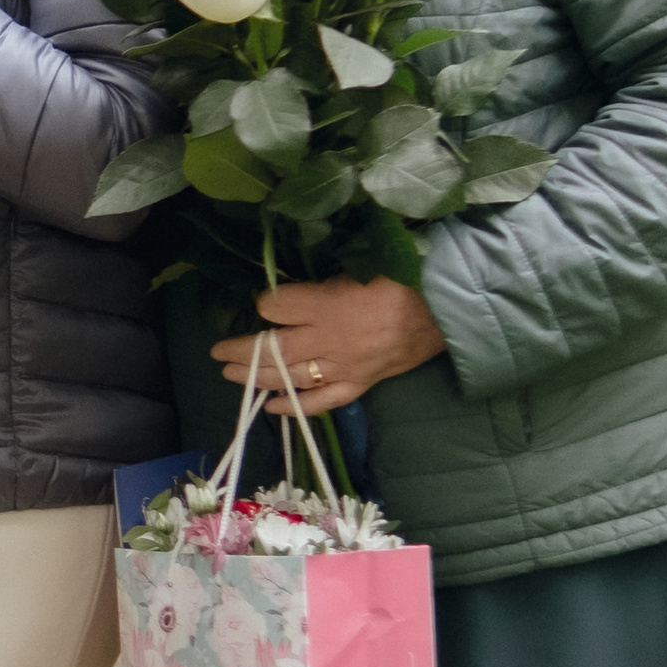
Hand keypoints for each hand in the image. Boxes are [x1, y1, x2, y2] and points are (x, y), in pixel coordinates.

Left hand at [214, 278, 447, 415]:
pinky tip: (272, 406)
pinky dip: (295, 406)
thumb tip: (295, 277)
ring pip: (289, 377)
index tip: (262, 300)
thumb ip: (325, 273)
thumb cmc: (407, 275)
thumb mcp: (362, 261)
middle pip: (272, 349)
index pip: (276, 306)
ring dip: (256, 377)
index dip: (264, 303)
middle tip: (217, 351)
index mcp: (328, 303)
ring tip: (231, 374)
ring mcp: (343, 365)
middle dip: (241, 350)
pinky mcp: (361, 383)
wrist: (449, 309)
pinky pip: (322, 401)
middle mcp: (328, 339)